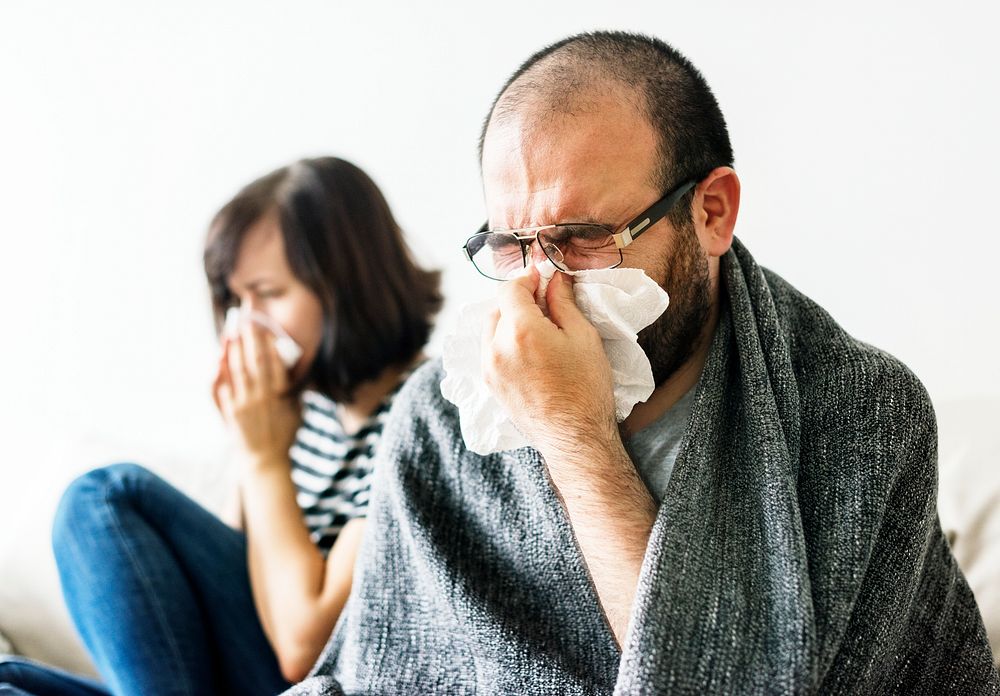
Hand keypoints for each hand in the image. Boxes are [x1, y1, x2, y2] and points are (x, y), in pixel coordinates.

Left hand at [213, 319, 300, 467]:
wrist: (265, 460)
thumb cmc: (284, 435)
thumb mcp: (296, 411)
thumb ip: (294, 391)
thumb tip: (292, 370)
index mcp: (281, 394)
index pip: (274, 361)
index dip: (268, 343)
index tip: (265, 328)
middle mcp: (262, 396)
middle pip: (255, 360)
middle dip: (250, 339)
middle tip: (245, 322)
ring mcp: (244, 404)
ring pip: (236, 370)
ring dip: (233, 351)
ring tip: (230, 334)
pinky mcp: (230, 412)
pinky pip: (222, 388)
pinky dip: (219, 372)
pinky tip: (218, 360)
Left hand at [482, 265, 617, 461]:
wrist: (574, 437)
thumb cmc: (586, 388)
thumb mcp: (583, 337)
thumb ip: (563, 303)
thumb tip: (555, 279)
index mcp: (520, 330)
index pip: (510, 288)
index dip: (527, 279)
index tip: (542, 279)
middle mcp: (496, 347)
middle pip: (498, 307)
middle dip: (519, 300)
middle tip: (545, 304)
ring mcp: (489, 368)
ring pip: (491, 329)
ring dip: (509, 321)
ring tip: (538, 329)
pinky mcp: (490, 385)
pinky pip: (490, 351)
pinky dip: (504, 341)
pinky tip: (528, 350)